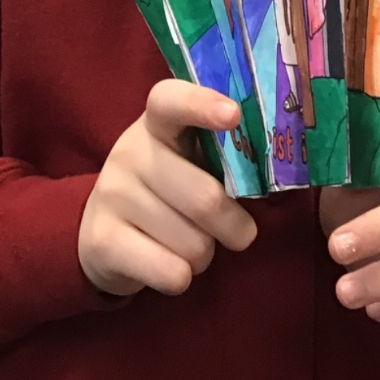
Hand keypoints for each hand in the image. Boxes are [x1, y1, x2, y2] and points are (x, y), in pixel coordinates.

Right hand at [78, 79, 257, 297]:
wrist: (101, 233)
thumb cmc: (167, 192)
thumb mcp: (189, 163)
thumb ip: (224, 156)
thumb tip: (277, 169)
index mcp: (157, 124)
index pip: (171, 101)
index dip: (202, 104)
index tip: (233, 115)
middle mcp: (129, 152)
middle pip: (206, 199)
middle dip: (235, 227)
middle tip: (236, 231)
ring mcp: (112, 195)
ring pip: (194, 244)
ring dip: (204, 255)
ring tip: (187, 243)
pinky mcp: (102, 241)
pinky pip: (171, 273)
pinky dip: (182, 278)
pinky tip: (166, 264)